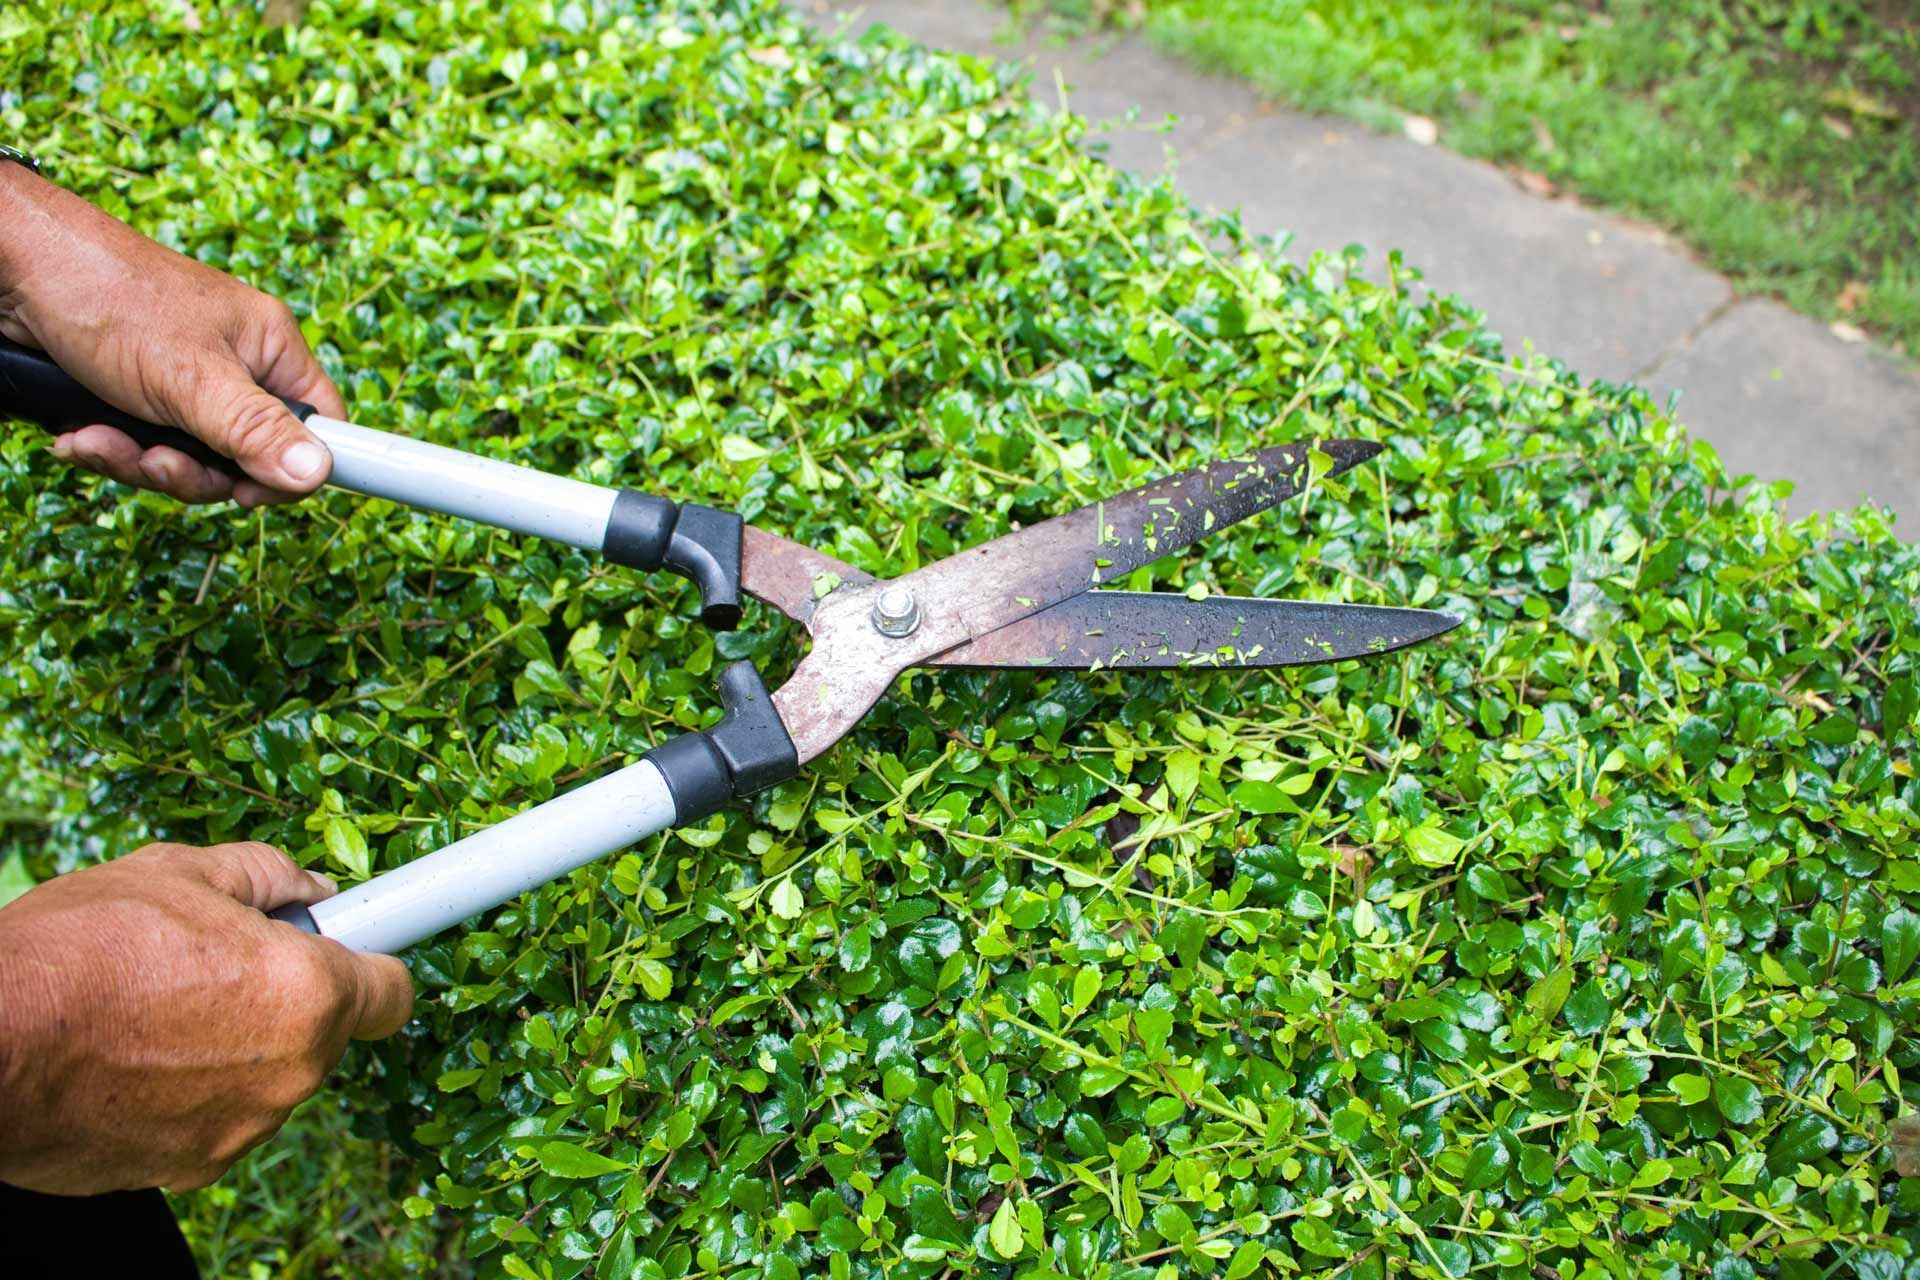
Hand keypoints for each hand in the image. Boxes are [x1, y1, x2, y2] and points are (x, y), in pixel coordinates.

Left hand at [0, 163, 344, 505]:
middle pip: (247, 458)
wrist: (11, 268)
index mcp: (268, 349)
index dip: (291, 468)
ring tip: (99, 439)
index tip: (247, 488)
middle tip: (157, 461)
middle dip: (192, 472)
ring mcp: (185, 384)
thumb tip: (317, 473)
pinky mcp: (138, 396)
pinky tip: (79, 433)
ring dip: (138, 463)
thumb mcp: (189, 376)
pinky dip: (109, 450)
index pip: (318, 426)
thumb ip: (254, 430)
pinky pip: (144, 449)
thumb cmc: (106, 295)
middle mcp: (234, 367)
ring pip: (191, 460)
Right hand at [0, 842, 412, 1193]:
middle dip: (282, 997)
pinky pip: (211, 1120)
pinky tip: (129, 1056)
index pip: (392, 994)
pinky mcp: (183, 1173)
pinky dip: (185, 1092)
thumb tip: (312, 889)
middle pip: (320, 1034)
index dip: (370, 961)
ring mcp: (237, 1133)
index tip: (349, 946)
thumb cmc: (76, 954)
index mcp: (306, 996)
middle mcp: (287, 1077)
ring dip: (231, 1047)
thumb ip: (267, 877)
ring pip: (264, 1079)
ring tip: (153, 1008)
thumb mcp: (179, 874)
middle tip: (212, 963)